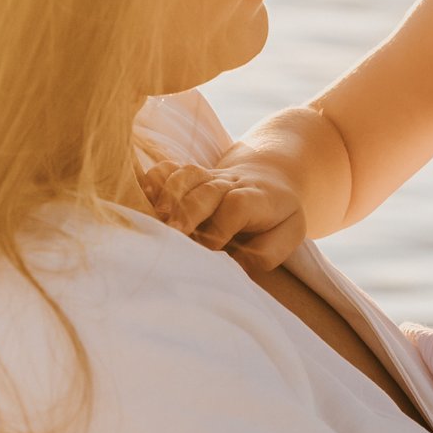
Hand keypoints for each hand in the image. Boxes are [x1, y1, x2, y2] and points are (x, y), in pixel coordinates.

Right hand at [137, 152, 309, 270]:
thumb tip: (236, 264)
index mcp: (257, 198)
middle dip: (189, 211)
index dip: (222, 227)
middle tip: (174, 234)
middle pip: (207, 190)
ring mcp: (208, 177)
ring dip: (170, 194)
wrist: (270, 178)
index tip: (211, 249)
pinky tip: (143, 197)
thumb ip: (267, 252)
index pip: (238, 206)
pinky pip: (170, 168)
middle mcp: (230, 184)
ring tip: (157, 218)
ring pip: (187, 175)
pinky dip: (155, 179)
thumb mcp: (289, 235)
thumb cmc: (277, 216)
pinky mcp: (190, 175)